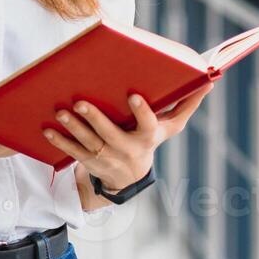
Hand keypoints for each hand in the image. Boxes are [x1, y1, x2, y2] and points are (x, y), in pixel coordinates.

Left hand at [42, 82, 213, 192]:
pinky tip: (47, 128)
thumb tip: (210, 80)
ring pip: (88, 143)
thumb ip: (187, 104)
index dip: (142, 112)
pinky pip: (72, 152)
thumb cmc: (150, 140)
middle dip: (95, 119)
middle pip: (110, 134)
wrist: (129, 177)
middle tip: (81, 102)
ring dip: (73, 128)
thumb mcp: (171, 127)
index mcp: (147, 137)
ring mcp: (106, 157)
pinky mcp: (89, 160)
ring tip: (60, 112)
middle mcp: (126, 149)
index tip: (134, 96)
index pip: (148, 125)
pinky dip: (58, 141)